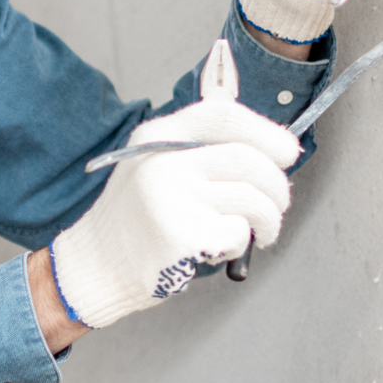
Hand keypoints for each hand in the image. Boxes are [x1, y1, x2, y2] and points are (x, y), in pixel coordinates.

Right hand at [48, 41, 296, 328]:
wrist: (94, 267)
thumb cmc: (137, 221)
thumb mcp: (153, 166)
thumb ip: (198, 149)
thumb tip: (271, 148)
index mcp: (158, 136)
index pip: (223, 115)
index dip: (265, 131)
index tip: (288, 151)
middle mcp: (163, 161)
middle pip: (248, 159)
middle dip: (278, 186)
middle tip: (278, 204)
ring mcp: (171, 198)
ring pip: (252, 198)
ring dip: (269, 219)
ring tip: (262, 233)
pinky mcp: (182, 235)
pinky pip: (238, 233)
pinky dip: (241, 244)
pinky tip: (219, 249)